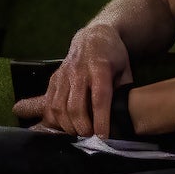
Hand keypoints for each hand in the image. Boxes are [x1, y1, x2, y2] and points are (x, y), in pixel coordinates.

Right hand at [17, 19, 131, 134]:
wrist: (93, 36)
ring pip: (58, 107)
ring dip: (67, 126)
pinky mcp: (53, 79)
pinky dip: (54, 120)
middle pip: (75, 106)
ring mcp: (63, 75)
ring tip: (78, 134)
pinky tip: (63, 127)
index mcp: (100, 67)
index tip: (103, 136)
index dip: (100, 119)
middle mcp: (79, 71)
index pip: (99, 97)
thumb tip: (123, 117)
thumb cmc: (113, 55)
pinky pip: (49, 104)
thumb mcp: (125, 69)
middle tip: (90, 137)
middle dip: (82, 127)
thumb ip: (124, 91)